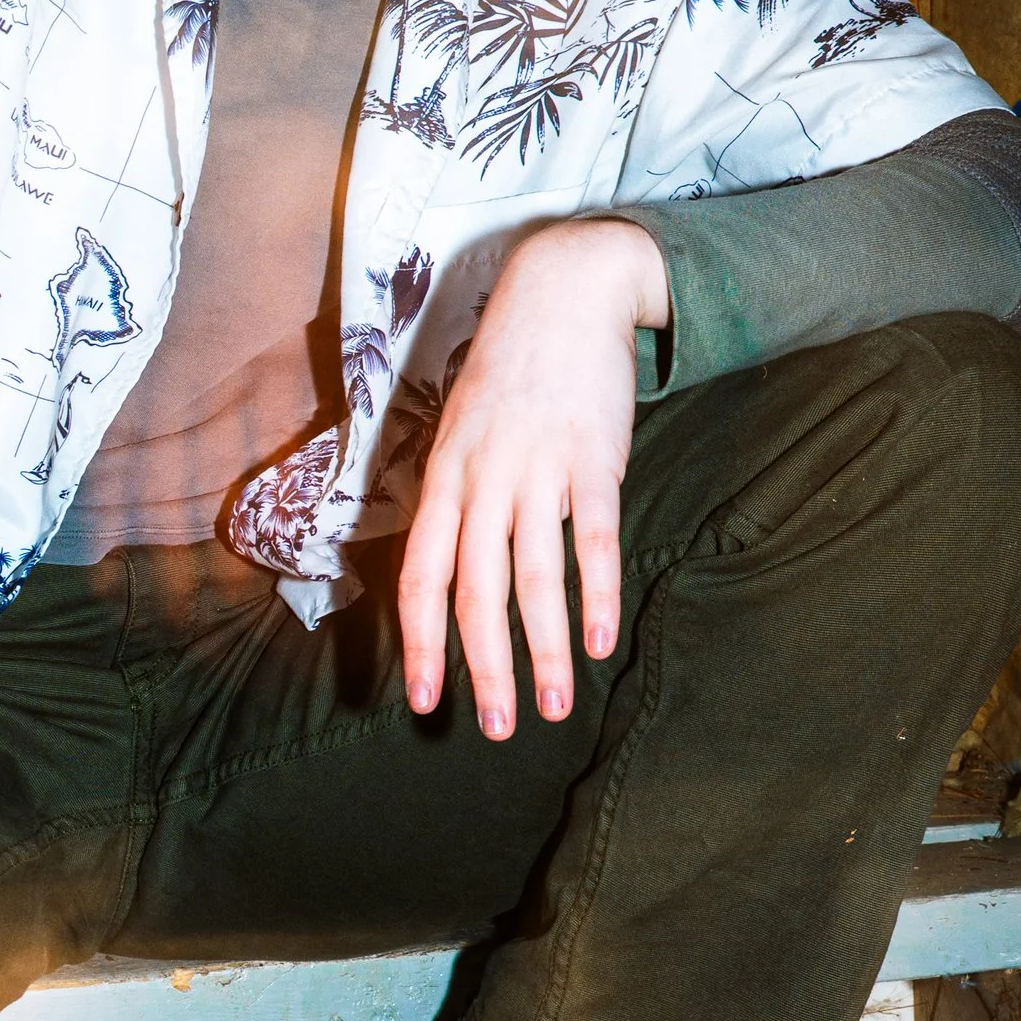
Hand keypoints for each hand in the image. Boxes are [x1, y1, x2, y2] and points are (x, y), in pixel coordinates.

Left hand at [396, 218, 669, 737]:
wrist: (562, 292)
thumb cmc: (509, 373)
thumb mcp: (460, 431)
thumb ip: (455, 499)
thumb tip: (447, 571)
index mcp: (443, 479)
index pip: (420, 577)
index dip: (420, 644)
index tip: (424, 702)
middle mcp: (481, 480)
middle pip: (475, 592)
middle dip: (483, 669)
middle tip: (495, 729)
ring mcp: (536, 470)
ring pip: (533, 578)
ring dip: (544, 651)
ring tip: (555, 707)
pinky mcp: (592, 459)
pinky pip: (592, 539)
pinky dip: (595, 595)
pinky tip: (600, 642)